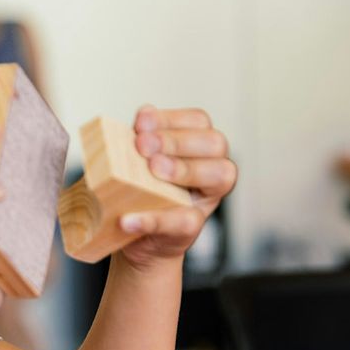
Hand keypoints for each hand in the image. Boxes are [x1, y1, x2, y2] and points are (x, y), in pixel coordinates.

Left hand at [119, 106, 236, 271]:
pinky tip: (129, 219)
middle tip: (143, 146)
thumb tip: (144, 113)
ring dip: (184, 169)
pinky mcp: (191, 229)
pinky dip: (154, 220)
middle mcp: (212, 168)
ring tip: (152, 171)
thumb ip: (141, 139)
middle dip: (177, 141)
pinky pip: (184, 222)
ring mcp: (206, 199)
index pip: (198, 121)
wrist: (133, 236)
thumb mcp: (135, 161)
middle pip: (215, 142)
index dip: (170, 119)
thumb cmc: (138, 191)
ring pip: (220, 174)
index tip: (140, 123)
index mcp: (198, 146)